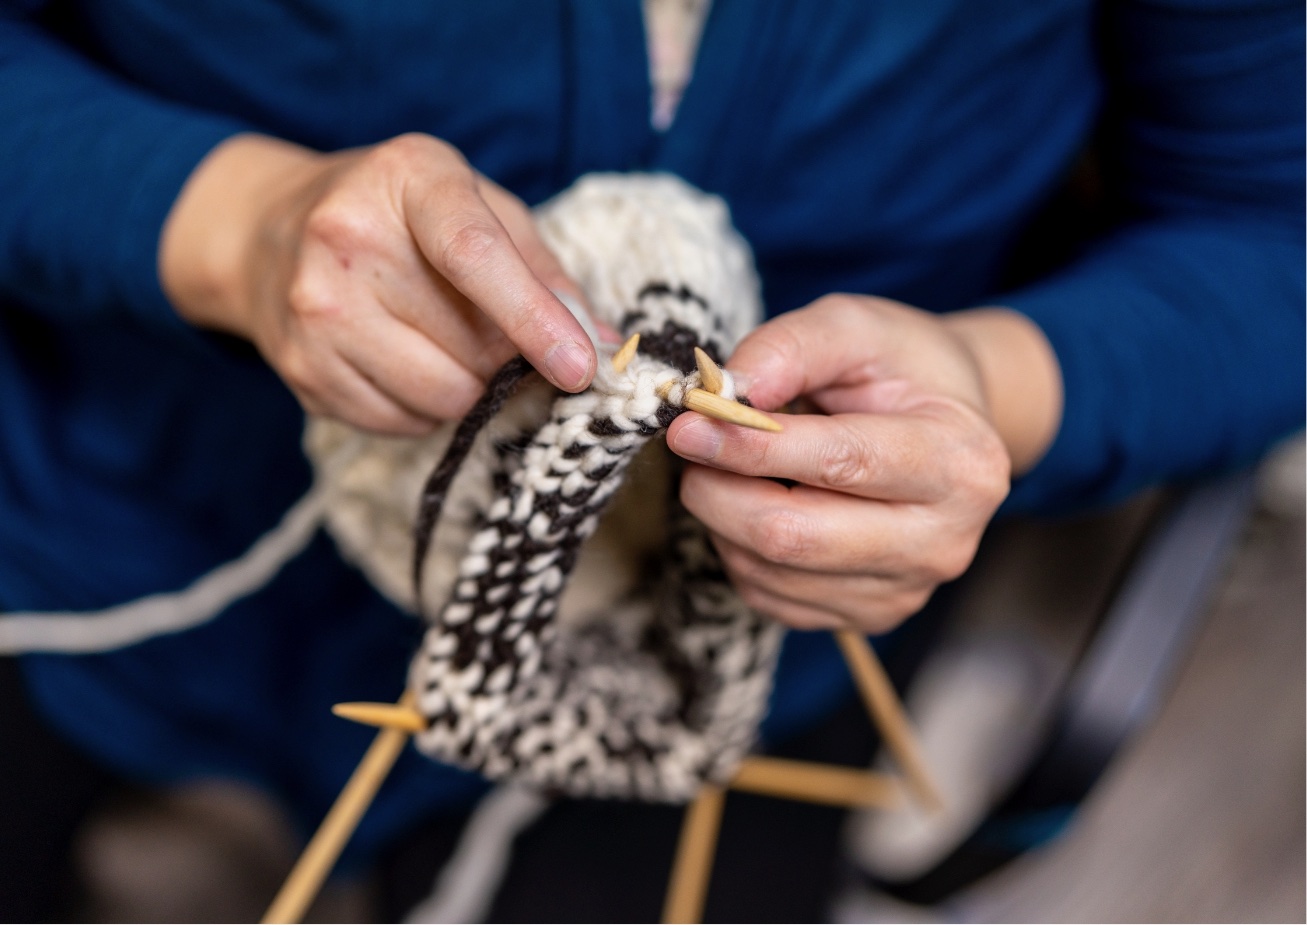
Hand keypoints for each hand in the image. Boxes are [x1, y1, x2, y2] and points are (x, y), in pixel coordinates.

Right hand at [160, 133, 595, 433]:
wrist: (266, 230)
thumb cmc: (400, 215)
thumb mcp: (478, 206)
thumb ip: (545, 272)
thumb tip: (603, 347)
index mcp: (408, 179)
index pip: (475, 255)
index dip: (534, 319)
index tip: (580, 367)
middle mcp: (348, 238)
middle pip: (470, 348)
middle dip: (506, 359)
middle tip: (494, 334)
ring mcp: (315, 309)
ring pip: (442, 399)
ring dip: (467, 389)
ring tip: (445, 343)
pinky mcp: (301, 370)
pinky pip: (402, 424)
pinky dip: (422, 407)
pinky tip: (403, 361)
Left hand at [666, 294, 1060, 633]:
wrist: (946, 424)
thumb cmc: (902, 370)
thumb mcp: (857, 326)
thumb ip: (792, 347)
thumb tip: (728, 391)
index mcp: (959, 463)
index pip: (839, 463)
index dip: (751, 448)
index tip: (688, 425)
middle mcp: (942, 542)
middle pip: (794, 536)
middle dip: (719, 489)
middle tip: (692, 446)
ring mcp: (905, 590)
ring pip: (769, 572)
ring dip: (721, 517)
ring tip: (732, 466)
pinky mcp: (868, 616)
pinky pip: (768, 596)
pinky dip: (738, 549)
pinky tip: (756, 503)